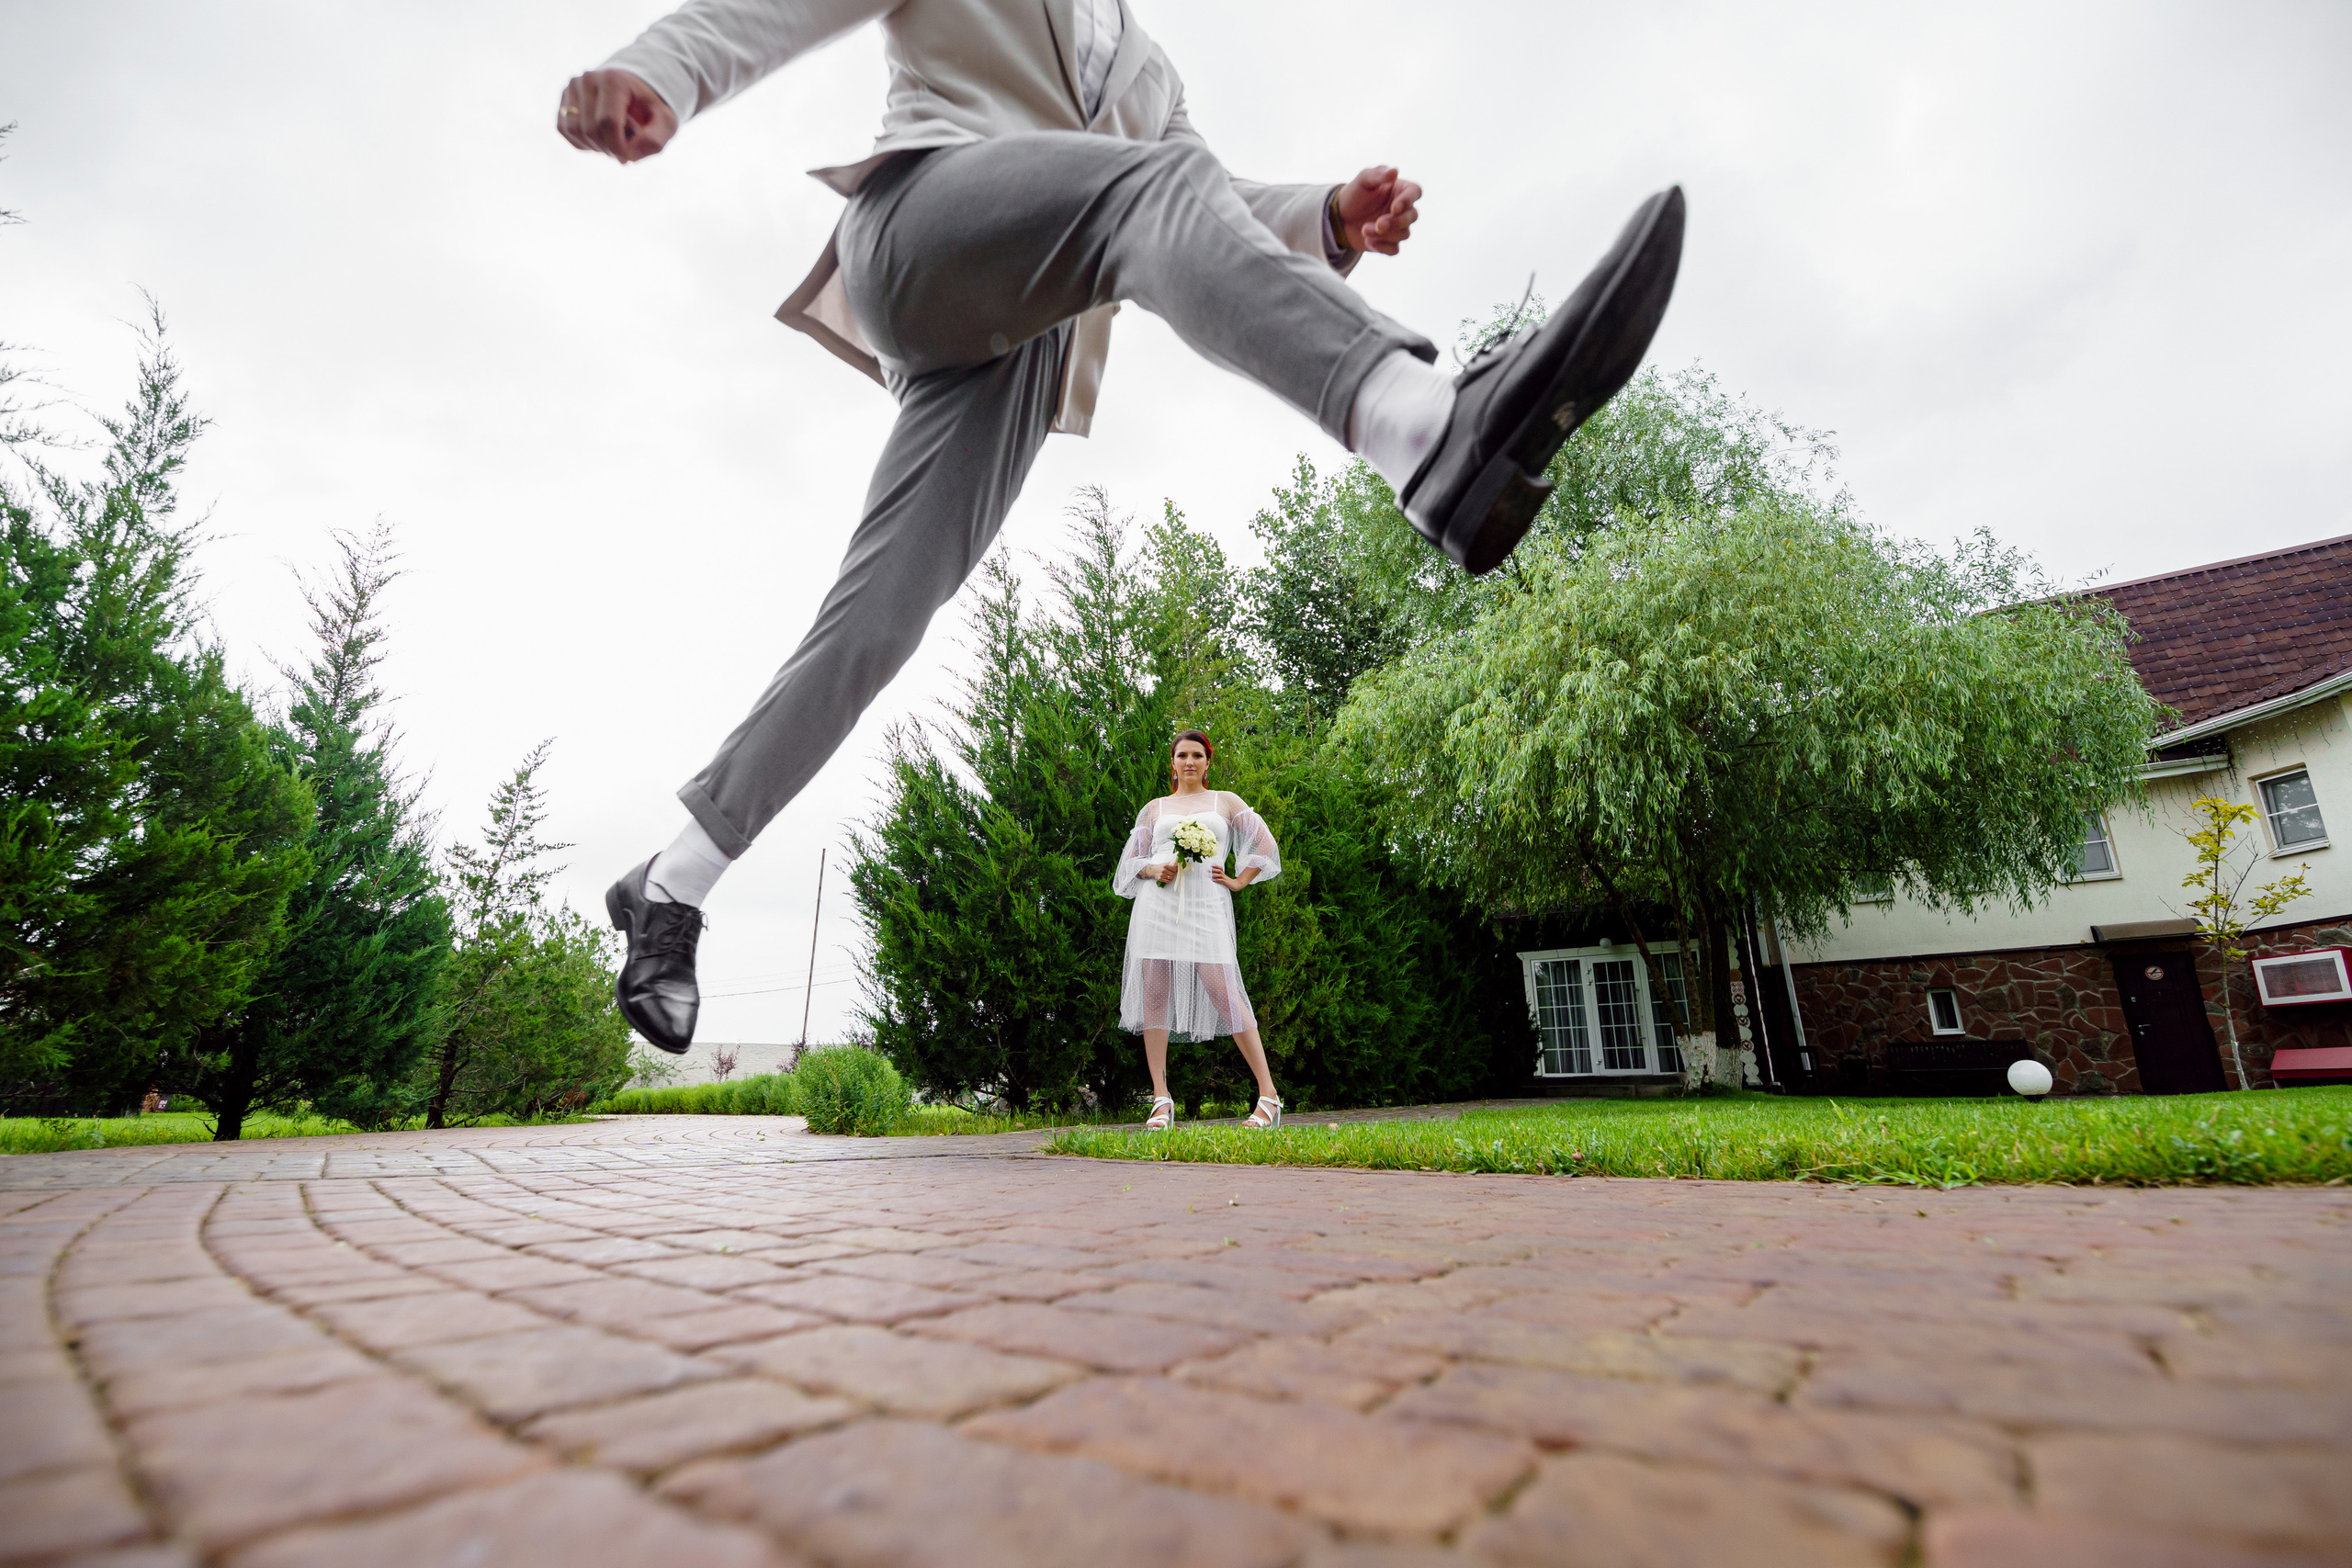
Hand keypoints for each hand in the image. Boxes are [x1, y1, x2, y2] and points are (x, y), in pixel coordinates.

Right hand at [557, 69, 677, 163]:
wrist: (635, 92)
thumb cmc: (651, 109)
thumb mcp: (665, 122)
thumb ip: (655, 140)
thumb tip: (630, 156)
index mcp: (614, 80)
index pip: (607, 122)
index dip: (617, 147)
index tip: (629, 158)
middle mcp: (588, 79)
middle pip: (590, 129)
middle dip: (608, 147)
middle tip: (625, 148)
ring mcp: (572, 88)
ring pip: (574, 131)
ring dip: (595, 146)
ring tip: (614, 139)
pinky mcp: (564, 100)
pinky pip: (565, 130)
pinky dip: (583, 142)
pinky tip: (600, 137)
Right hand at [1153, 862, 1178, 885]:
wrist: (1153, 870)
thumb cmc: (1160, 867)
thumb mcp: (1165, 864)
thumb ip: (1171, 864)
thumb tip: (1177, 865)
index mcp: (1165, 866)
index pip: (1174, 869)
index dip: (1175, 870)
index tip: (1174, 870)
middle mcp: (1164, 870)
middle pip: (1173, 874)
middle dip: (1173, 874)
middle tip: (1172, 873)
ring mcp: (1162, 875)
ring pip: (1171, 878)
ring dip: (1171, 877)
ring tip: (1170, 876)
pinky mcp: (1160, 879)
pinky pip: (1168, 881)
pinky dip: (1169, 880)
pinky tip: (1168, 878)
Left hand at [1209, 865, 1253, 890]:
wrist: (1236, 885)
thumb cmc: (1229, 883)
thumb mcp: (1224, 879)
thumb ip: (1220, 878)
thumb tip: (1213, 878)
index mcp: (1224, 874)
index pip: (1220, 869)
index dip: (1216, 866)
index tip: (1212, 865)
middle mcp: (1224, 876)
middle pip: (1219, 871)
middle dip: (1214, 870)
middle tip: (1209, 870)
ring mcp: (1225, 879)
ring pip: (1220, 875)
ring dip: (1215, 875)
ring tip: (1211, 876)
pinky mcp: (1226, 882)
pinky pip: (1221, 880)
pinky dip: (1217, 880)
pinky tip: (1214, 880)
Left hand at [1334, 166, 1421, 254]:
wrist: (1340, 217)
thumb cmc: (1355, 194)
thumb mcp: (1363, 180)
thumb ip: (1378, 174)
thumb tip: (1395, 171)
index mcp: (1400, 190)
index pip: (1415, 192)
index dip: (1408, 201)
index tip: (1394, 208)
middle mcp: (1403, 209)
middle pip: (1412, 216)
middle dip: (1395, 222)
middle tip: (1378, 225)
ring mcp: (1398, 227)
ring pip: (1404, 234)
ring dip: (1384, 235)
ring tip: (1364, 230)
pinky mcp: (1389, 242)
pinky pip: (1395, 250)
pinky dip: (1383, 248)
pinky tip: (1369, 242)